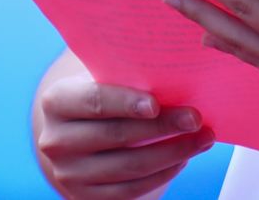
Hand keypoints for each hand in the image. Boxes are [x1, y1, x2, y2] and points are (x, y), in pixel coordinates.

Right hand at [31, 68, 215, 198]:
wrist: (77, 137)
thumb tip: (176, 71)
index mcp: (56, 102)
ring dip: (173, 153)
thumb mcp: (102, 79)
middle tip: (196, 118)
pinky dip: (163, 174)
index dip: (125, 102)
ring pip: (130, 166)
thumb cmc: (101, 97)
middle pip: (116, 135)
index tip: (156, 104)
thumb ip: (125, 74)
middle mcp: (55, 141)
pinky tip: (183, 158)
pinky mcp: (86, 197)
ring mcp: (69, 174)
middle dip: (162, 127)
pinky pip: (132, 189)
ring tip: (202, 138)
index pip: (93, 101)